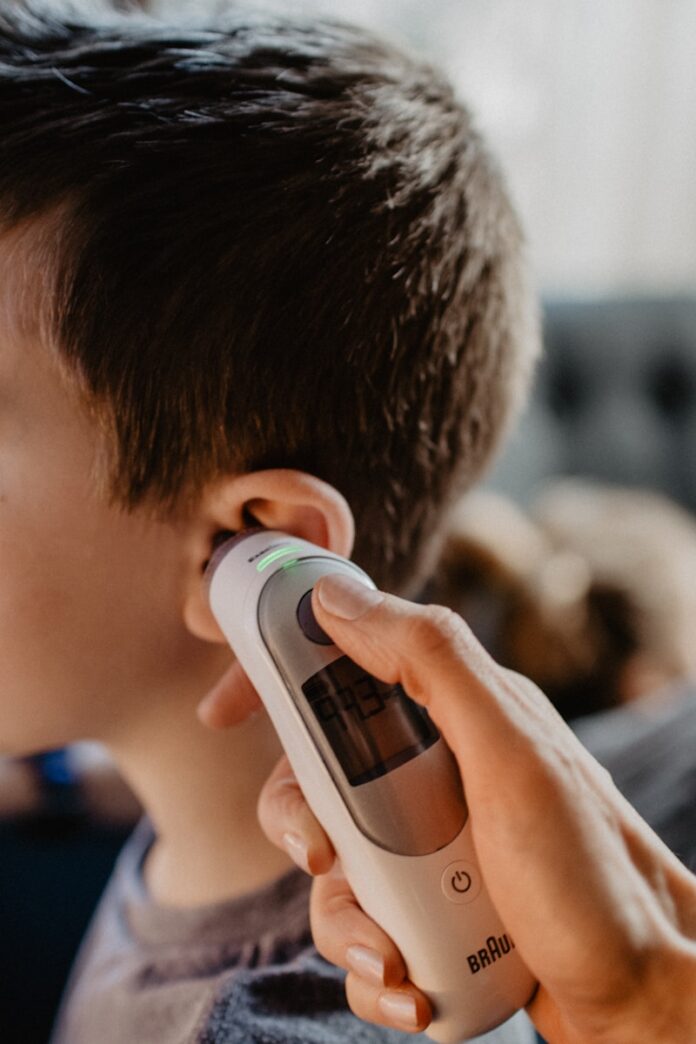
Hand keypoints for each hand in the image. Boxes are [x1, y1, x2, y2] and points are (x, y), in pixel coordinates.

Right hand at [204, 573, 695, 1041]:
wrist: (644, 997)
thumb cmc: (592, 871)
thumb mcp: (509, 751)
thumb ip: (429, 662)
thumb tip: (339, 598)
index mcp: (452, 714)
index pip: (344, 669)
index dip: (276, 678)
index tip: (224, 709)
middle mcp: (434, 774)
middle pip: (316, 776)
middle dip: (302, 824)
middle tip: (327, 855)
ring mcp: (430, 846)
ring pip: (331, 864)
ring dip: (343, 920)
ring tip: (392, 958)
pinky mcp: (429, 911)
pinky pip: (360, 927)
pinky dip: (369, 965)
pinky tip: (408, 989)